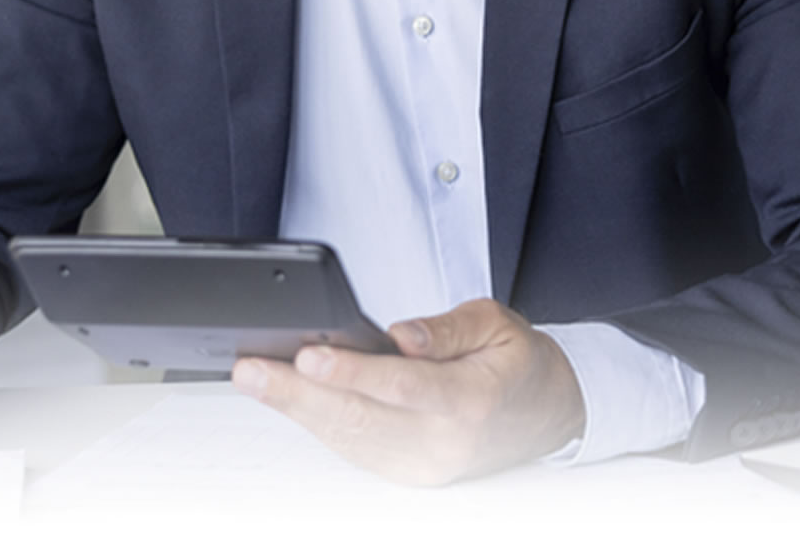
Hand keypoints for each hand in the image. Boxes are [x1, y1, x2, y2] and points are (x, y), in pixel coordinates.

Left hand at [230, 297, 584, 484]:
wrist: (547, 416)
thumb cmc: (517, 363)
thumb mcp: (496, 324)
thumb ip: (446, 329)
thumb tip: (400, 334)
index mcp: (471, 400)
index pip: (403, 386)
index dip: (353, 373)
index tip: (309, 357)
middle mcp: (443, 443)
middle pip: (361, 420)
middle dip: (298, 394)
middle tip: (251, 370)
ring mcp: (424, 466)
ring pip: (350, 439)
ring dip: (296, 410)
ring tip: (254, 379)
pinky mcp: (409, 474)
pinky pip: (355, 449)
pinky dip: (317, 423)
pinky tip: (286, 399)